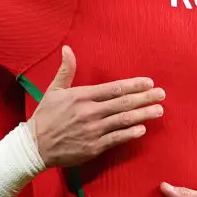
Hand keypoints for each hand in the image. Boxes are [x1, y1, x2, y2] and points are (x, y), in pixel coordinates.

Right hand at [29, 46, 164, 167]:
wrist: (34, 146)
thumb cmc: (45, 117)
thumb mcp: (54, 90)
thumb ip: (66, 70)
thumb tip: (68, 49)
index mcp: (82, 96)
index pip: (114, 88)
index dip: (133, 85)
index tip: (148, 82)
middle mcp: (90, 112)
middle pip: (123, 103)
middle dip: (145, 98)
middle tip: (161, 94)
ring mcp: (93, 131)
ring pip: (123, 121)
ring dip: (143, 115)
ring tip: (158, 110)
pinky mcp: (93, 147)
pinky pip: (116, 139)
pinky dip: (130, 133)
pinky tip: (142, 129)